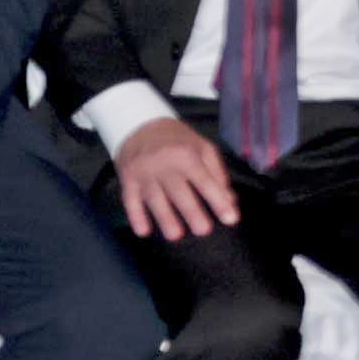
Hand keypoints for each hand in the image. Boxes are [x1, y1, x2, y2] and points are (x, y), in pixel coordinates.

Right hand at [110, 114, 243, 242]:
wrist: (139, 124)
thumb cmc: (177, 140)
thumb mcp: (202, 148)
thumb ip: (217, 173)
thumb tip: (230, 200)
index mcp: (186, 155)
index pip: (205, 180)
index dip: (218, 200)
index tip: (230, 218)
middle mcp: (164, 163)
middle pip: (178, 190)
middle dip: (191, 211)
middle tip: (203, 230)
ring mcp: (144, 172)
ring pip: (154, 197)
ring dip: (163, 217)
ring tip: (175, 235)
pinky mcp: (128, 179)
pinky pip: (130, 199)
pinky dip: (135, 216)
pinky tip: (143, 231)